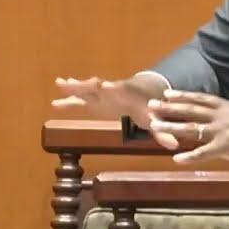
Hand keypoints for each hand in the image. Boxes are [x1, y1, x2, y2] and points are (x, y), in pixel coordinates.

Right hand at [52, 74, 178, 148]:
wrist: (142, 92)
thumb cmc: (148, 107)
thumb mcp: (155, 120)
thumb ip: (162, 133)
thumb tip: (175, 146)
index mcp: (127, 94)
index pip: (120, 90)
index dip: (113, 88)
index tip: (106, 84)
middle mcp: (112, 90)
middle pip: (98, 85)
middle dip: (87, 84)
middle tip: (74, 82)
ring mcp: (102, 94)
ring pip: (86, 89)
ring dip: (74, 87)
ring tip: (60, 83)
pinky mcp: (95, 99)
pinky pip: (80, 99)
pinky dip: (68, 100)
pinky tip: (54, 102)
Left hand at [146, 90, 228, 165]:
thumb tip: (223, 122)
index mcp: (227, 107)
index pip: (201, 98)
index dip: (183, 95)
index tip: (167, 93)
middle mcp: (221, 116)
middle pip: (190, 110)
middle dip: (169, 107)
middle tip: (151, 104)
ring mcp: (221, 130)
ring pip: (191, 128)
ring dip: (171, 127)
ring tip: (154, 127)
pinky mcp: (226, 146)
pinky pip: (203, 152)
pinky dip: (189, 156)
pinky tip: (176, 159)